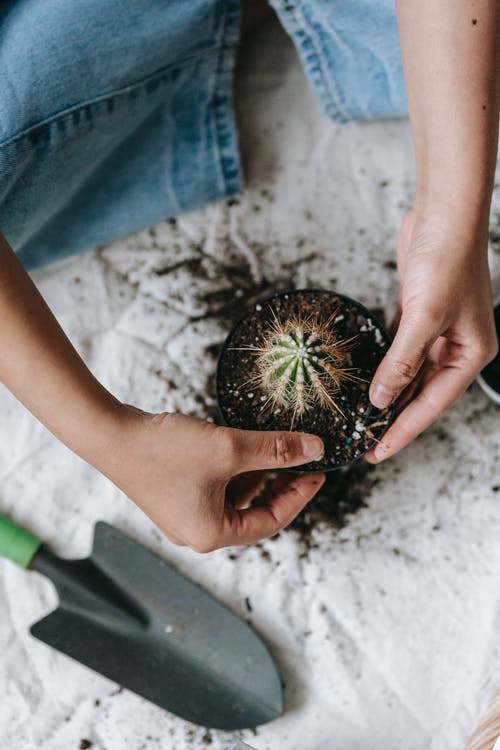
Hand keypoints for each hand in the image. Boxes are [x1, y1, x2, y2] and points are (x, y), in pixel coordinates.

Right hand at [97, 409, 324, 551]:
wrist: (110, 435)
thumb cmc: (163, 450)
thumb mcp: (229, 448)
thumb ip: (276, 449)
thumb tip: (315, 449)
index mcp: (212, 534)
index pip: (271, 521)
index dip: (300, 496)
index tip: (319, 473)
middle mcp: (197, 532)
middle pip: (255, 512)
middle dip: (280, 485)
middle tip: (301, 462)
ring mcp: (185, 516)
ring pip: (236, 498)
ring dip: (257, 475)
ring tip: (273, 448)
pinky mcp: (176, 496)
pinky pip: (217, 488)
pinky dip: (234, 471)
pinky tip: (241, 446)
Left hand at [366, 207, 497, 462]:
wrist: (444, 214)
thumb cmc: (447, 259)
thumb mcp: (424, 317)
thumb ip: (402, 361)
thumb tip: (382, 398)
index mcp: (471, 354)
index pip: (432, 404)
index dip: (403, 431)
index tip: (378, 452)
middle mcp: (458, 347)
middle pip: (422, 393)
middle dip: (395, 418)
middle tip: (366, 442)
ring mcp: (439, 331)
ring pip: (411, 374)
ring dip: (388, 393)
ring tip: (364, 418)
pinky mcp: (419, 316)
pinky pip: (401, 351)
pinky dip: (385, 366)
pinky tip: (368, 379)